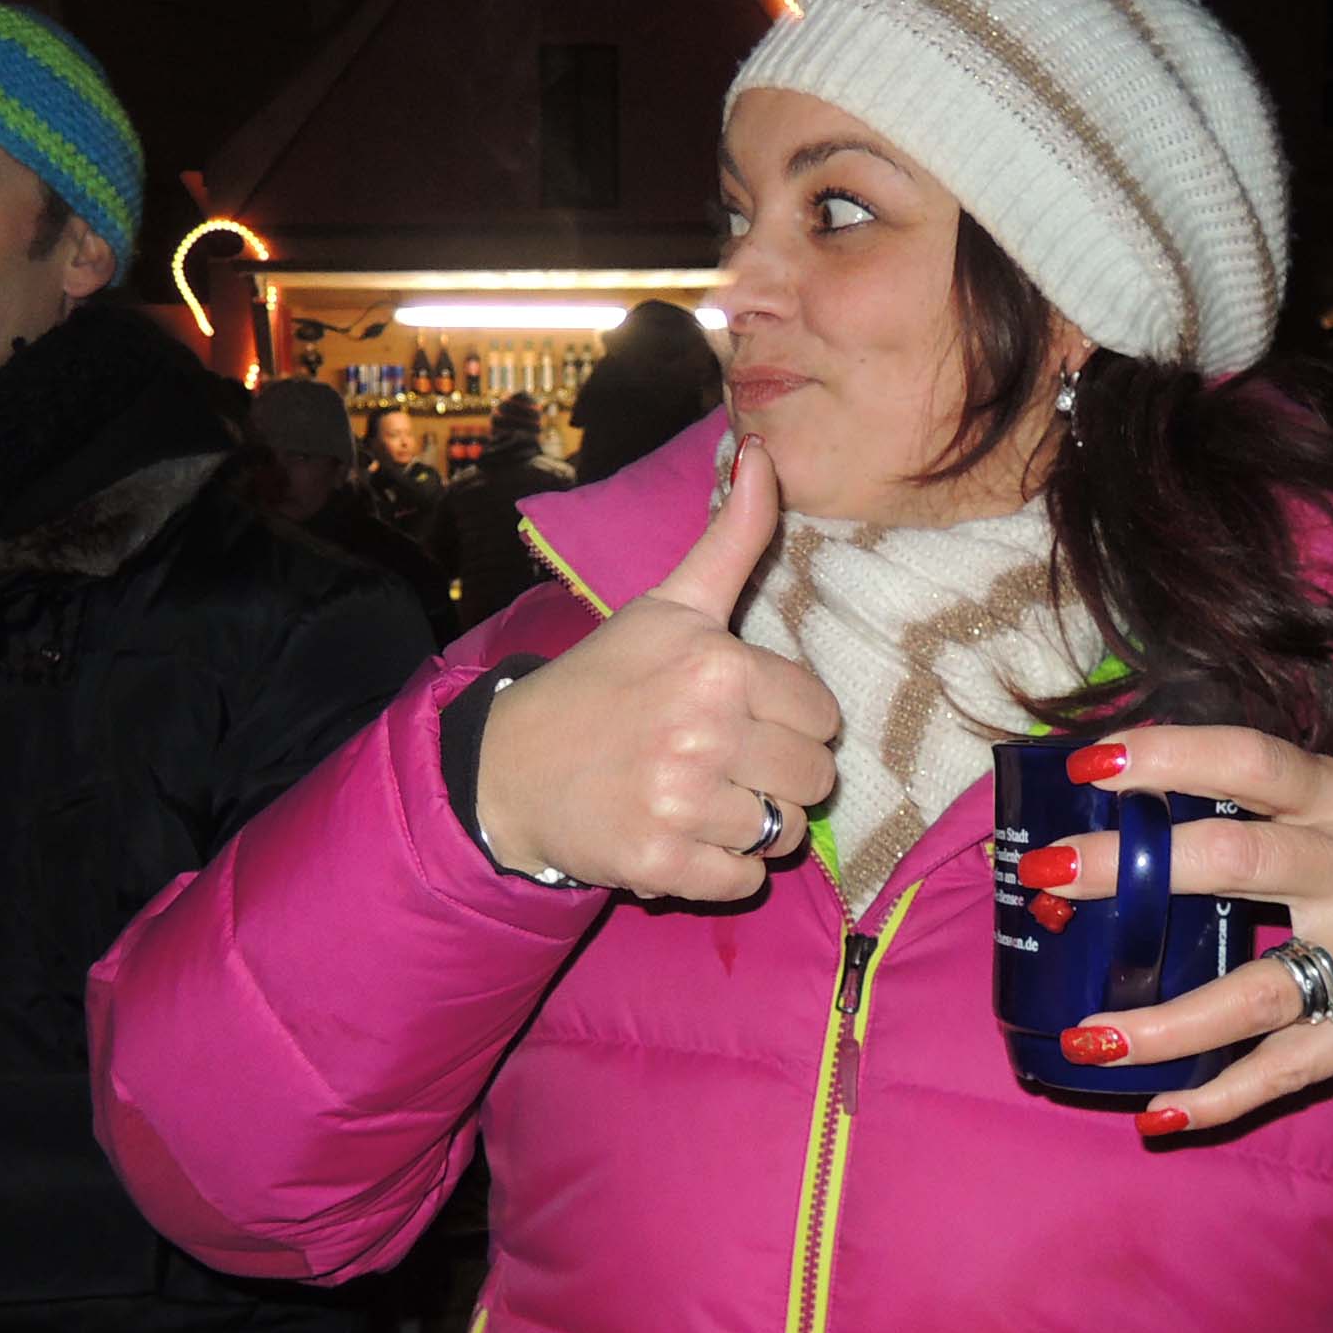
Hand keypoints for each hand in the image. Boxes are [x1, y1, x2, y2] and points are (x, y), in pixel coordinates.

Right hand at [475, 436, 839, 901]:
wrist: (511, 766)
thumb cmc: (604, 681)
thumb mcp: (669, 604)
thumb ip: (732, 538)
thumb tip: (766, 450)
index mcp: (718, 665)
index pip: (821, 714)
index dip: (788, 720)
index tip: (742, 717)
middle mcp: (704, 733)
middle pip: (813, 779)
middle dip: (778, 776)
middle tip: (723, 763)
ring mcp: (680, 803)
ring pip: (783, 833)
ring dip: (750, 825)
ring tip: (701, 800)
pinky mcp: (659, 863)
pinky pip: (743, 883)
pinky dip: (723, 871)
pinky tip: (685, 838)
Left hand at [1028, 725, 1332, 1134]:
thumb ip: (1254, 802)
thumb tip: (1118, 803)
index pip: (1250, 758)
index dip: (1169, 754)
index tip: (1089, 762)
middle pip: (1236, 862)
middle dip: (1129, 871)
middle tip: (1047, 875)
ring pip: (1255, 994)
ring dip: (1163, 1023)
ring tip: (1084, 1036)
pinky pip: (1289, 1070)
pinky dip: (1222, 1097)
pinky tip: (1159, 1112)